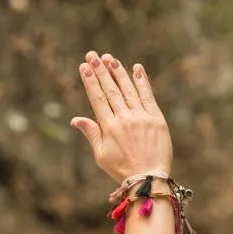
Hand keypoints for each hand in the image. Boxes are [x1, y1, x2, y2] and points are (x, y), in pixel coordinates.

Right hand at [70, 51, 172, 182]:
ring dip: (118, 72)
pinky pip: (148, 96)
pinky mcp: (156, 119)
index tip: (84, 66)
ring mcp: (141, 117)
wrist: (149, 179)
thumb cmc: (122, 169)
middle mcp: (125, 119)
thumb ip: (91, 133)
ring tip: (110, 59)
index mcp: (109, 127)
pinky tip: (136, 68)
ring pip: (128, 90)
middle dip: (101, 71)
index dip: (90, 81)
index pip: (98, 98)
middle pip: (111, 90)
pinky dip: (142, 81)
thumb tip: (76, 119)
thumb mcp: (101, 155)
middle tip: (93, 55)